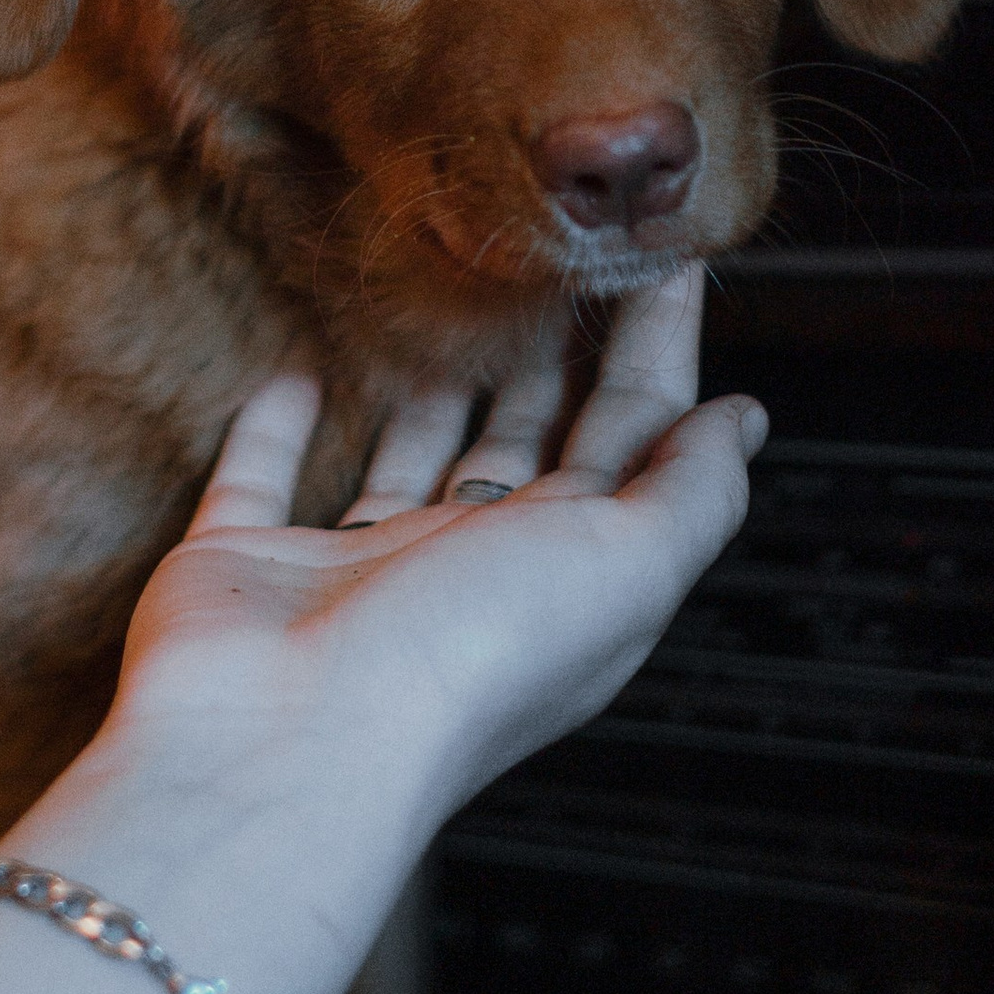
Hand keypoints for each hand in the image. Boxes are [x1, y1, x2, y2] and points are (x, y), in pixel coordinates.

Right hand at [111, 274, 765, 827]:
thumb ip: (691, 493)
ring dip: (440, 391)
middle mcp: (473, 572)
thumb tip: (742, 422)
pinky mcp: (252, 561)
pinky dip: (280, 427)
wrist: (287, 739)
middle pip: (529, 445)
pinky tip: (303, 371)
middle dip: (559, 359)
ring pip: (411, 461)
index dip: (660, 352)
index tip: (671, 255)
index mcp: (570, 575)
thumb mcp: (626, 567)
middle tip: (570, 258)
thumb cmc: (467, 655)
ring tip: (458, 306)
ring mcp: (358, 572)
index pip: (633, 439)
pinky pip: (265, 476)